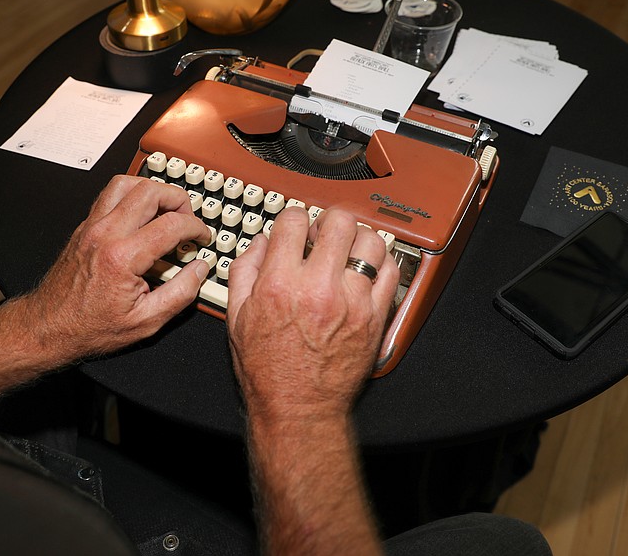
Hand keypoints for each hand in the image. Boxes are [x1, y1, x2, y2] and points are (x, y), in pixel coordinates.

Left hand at [27, 175, 211, 360]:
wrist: (49, 328)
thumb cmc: (90, 327)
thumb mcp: (146, 322)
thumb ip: (180, 293)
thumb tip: (199, 270)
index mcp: (122, 258)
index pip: (172, 224)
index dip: (196, 228)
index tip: (202, 237)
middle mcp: (105, 234)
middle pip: (151, 191)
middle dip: (179, 200)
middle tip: (188, 219)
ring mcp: (91, 226)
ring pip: (127, 183)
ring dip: (153, 190)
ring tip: (166, 210)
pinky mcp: (84, 227)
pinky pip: (110, 195)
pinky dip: (132, 196)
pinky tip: (142, 215)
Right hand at [226, 207, 398, 421]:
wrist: (299, 408)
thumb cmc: (268, 369)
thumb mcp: (236, 317)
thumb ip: (244, 271)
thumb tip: (260, 243)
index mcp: (280, 283)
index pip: (294, 220)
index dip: (294, 219)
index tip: (296, 229)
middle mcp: (318, 288)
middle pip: (339, 221)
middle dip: (329, 221)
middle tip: (325, 234)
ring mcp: (352, 302)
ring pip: (371, 241)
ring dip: (358, 239)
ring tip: (348, 251)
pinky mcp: (374, 317)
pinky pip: (391, 272)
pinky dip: (381, 263)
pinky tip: (367, 270)